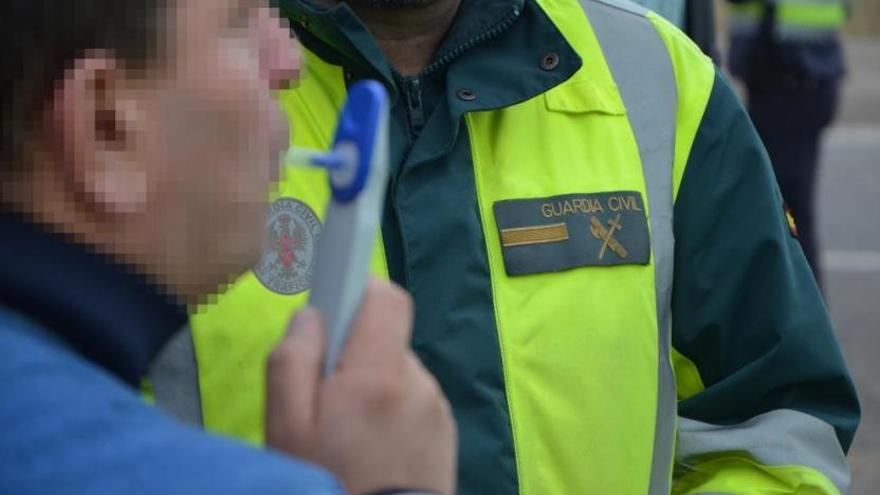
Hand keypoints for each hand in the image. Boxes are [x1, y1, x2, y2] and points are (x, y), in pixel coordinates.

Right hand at [265, 279, 456, 494]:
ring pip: (397, 373)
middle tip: (326, 399)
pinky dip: (392, 413)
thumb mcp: (287, 428)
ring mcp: (437, 408)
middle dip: (355, 355)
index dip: (359, 290)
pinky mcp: (445, 432)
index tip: (336, 308)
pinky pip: (413, 402)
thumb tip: (312, 316)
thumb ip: (292, 361)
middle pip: (385, 339)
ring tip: (350, 435)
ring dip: (373, 388)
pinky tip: (374, 450)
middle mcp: (417, 382)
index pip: (386, 297)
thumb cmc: (329, 483)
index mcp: (380, 374)